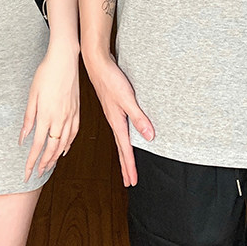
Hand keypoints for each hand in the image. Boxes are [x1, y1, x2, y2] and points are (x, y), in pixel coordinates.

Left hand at [20, 43, 79, 181]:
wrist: (64, 60)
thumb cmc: (46, 74)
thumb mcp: (32, 95)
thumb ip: (28, 118)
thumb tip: (23, 138)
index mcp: (46, 116)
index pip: (37, 146)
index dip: (32, 162)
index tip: (27, 174)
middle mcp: (60, 119)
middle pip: (52, 149)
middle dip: (44, 163)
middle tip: (37, 173)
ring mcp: (70, 115)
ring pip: (64, 143)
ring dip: (56, 157)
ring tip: (48, 166)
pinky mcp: (77, 110)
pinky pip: (74, 133)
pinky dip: (69, 144)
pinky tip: (64, 149)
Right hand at [84, 52, 153, 186]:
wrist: (97, 64)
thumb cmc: (110, 79)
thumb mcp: (127, 99)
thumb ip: (138, 117)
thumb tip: (149, 136)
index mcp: (116, 122)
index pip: (125, 149)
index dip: (129, 166)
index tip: (132, 181)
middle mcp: (113, 120)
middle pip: (121, 147)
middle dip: (125, 165)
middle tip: (129, 181)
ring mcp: (113, 113)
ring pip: (120, 138)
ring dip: (124, 153)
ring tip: (127, 163)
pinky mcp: (114, 106)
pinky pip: (120, 127)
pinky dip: (123, 138)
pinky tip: (126, 134)